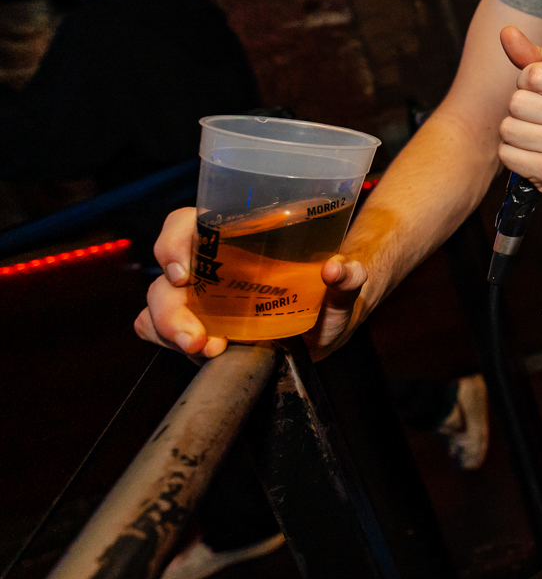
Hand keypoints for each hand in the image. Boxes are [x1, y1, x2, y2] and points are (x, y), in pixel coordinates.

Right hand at [135, 207, 366, 358]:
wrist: (327, 325)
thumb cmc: (329, 292)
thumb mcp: (343, 284)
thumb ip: (348, 276)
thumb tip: (337, 269)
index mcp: (232, 239)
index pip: (185, 224)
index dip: (173, 242)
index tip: (184, 274)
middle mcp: (207, 267)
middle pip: (164, 277)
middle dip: (170, 311)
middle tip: (198, 339)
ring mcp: (197, 300)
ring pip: (156, 309)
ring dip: (171, 332)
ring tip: (206, 349)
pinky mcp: (197, 328)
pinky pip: (160, 332)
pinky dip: (172, 344)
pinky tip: (205, 353)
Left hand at [498, 27, 541, 201]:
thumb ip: (539, 59)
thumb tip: (506, 32)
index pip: (534, 74)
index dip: (529, 81)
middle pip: (518, 101)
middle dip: (522, 107)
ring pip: (508, 128)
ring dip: (516, 130)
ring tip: (538, 134)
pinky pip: (507, 153)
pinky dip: (514, 153)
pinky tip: (535, 152)